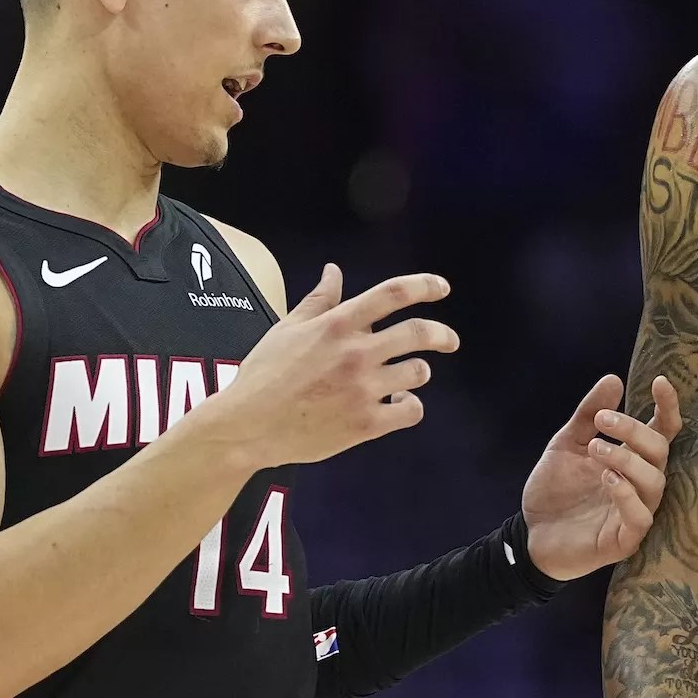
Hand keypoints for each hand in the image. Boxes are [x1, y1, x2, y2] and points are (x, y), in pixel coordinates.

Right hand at [206, 263, 458, 467]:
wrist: (248, 427)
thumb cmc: (264, 374)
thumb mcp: (287, 328)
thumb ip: (319, 300)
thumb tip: (334, 270)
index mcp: (337, 325)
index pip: (392, 294)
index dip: (424, 286)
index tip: (442, 288)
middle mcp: (356, 353)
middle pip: (418, 333)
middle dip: (442, 335)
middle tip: (450, 340)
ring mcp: (364, 389)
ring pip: (418, 372)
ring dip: (419, 371)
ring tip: (408, 375)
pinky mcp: (366, 423)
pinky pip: (410, 410)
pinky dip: (410, 405)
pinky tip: (398, 404)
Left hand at [521, 374, 681, 580]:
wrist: (531, 534)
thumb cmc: (556, 490)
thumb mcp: (567, 444)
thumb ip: (588, 416)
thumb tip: (613, 378)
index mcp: (630, 459)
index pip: (662, 432)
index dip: (668, 408)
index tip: (660, 382)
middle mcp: (639, 484)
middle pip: (659, 452)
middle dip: (635, 431)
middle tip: (605, 419)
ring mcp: (635, 512)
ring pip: (654, 483)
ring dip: (628, 460)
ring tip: (597, 449)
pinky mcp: (624, 540)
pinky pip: (640, 518)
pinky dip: (627, 495)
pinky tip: (607, 480)